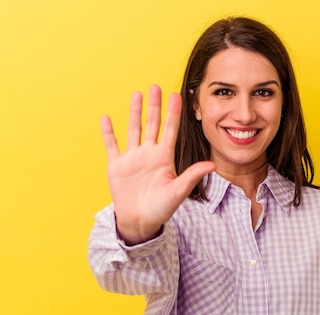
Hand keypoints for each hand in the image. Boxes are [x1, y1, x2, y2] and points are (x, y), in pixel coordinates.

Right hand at [100, 85, 214, 244]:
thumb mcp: (178, 191)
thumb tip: (212, 165)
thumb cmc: (161, 209)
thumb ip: (192, 176)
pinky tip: (106, 117)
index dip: (173, 113)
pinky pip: (111, 145)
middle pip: (152, 124)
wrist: (140, 222)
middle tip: (156, 87)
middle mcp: (149, 154)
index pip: (170, 130)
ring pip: (133, 129)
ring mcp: (132, 158)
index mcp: (164, 158)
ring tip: (136, 94)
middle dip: (154, 106)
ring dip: (134, 112)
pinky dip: (108, 132)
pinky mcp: (116, 166)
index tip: (177, 95)